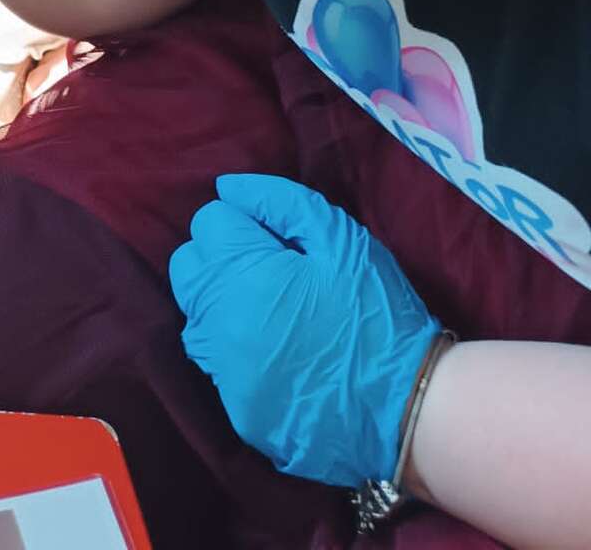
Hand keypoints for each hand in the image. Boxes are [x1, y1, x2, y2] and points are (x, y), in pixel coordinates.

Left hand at [169, 173, 439, 487]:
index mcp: (243, 272)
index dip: (243, 223)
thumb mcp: (340, 239)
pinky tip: (277, 354)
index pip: (208, 223)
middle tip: (269, 269)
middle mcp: (219, 322)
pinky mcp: (238, 411)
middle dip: (220, 256)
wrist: (409, 406)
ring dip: (221, 304)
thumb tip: (227, 188)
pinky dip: (236, 352)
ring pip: (195, 317)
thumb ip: (278, 202)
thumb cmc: (376, 311)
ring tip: (272, 310)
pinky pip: (216, 366)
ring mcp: (224, 372)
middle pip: (188, 268)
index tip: (277, 240)